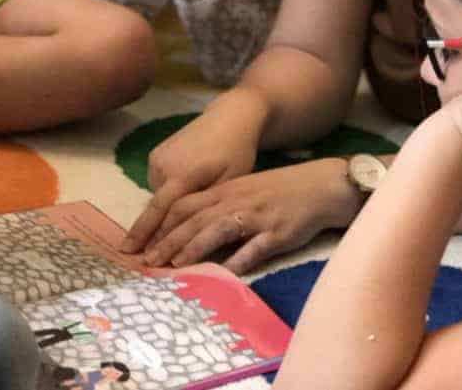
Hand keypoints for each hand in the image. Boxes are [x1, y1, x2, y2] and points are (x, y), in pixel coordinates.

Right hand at [121, 94, 264, 254]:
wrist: (230, 117)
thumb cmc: (237, 152)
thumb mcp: (230, 183)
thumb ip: (207, 208)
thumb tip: (191, 235)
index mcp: (183, 175)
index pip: (160, 212)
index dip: (147, 235)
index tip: (135, 255)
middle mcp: (163, 166)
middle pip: (155, 207)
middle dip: (143, 232)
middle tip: (131, 253)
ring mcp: (157, 157)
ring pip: (156, 196)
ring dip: (160, 213)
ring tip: (165, 229)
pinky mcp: (156, 153)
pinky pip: (157, 182)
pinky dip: (163, 195)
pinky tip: (175, 201)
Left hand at [139, 159, 363, 273]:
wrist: (321, 186)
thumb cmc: (279, 191)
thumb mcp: (243, 192)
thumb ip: (216, 208)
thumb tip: (185, 231)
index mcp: (224, 190)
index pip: (183, 205)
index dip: (159, 224)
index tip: (140, 243)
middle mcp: (236, 200)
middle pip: (194, 218)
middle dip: (168, 240)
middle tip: (147, 260)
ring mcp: (257, 216)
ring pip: (218, 230)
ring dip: (193, 248)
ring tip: (174, 265)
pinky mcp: (278, 233)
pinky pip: (254, 248)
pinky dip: (237, 261)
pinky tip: (222, 274)